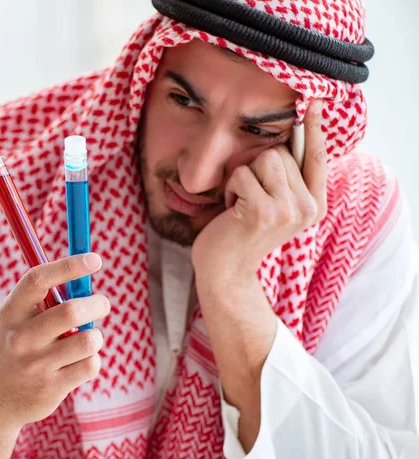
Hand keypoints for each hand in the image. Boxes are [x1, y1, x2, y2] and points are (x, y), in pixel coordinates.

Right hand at [0, 253, 109, 434]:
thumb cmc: (15, 348)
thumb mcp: (18, 320)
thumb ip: (47, 300)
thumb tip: (87, 276)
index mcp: (11, 312)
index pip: (38, 280)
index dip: (69, 266)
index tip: (95, 259)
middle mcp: (21, 338)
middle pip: (71, 311)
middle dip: (97, 304)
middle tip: (102, 303)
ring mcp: (36, 365)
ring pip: (88, 340)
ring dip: (95, 335)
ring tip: (86, 338)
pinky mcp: (52, 388)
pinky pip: (90, 364)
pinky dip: (92, 359)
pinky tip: (76, 363)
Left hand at [191, 100, 327, 282]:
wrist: (225, 272)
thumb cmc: (242, 234)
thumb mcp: (274, 207)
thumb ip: (287, 180)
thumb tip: (292, 136)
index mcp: (314, 205)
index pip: (317, 158)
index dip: (315, 129)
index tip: (313, 101)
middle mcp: (308, 207)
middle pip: (281, 152)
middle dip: (256, 168)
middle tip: (249, 200)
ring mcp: (288, 210)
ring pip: (264, 159)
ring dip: (242, 178)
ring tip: (241, 205)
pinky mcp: (264, 212)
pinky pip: (242, 174)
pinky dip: (230, 190)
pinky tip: (232, 214)